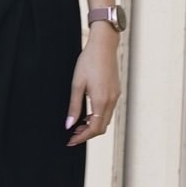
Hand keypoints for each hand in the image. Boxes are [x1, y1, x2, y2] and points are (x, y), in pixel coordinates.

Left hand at [65, 28, 120, 145]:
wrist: (104, 45)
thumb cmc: (88, 61)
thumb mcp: (77, 84)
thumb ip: (74, 106)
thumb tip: (68, 125)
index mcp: (101, 100)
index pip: (94, 129)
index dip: (82, 137)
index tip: (71, 141)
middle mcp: (111, 100)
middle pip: (101, 127)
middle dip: (87, 134)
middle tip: (72, 134)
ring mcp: (115, 96)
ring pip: (106, 120)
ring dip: (93, 125)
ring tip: (78, 124)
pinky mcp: (116, 91)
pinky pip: (108, 110)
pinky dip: (98, 116)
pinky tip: (87, 113)